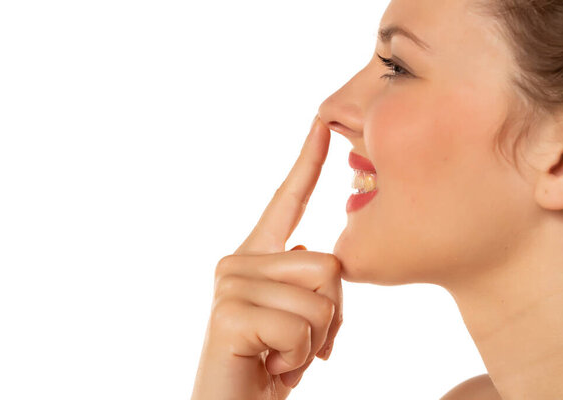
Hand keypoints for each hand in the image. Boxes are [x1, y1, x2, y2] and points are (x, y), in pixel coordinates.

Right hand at [191, 115, 342, 399]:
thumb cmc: (268, 363)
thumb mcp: (297, 318)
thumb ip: (304, 280)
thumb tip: (310, 248)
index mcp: (255, 257)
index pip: (286, 201)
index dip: (307, 164)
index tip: (321, 124)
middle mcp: (237, 260)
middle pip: (328, 265)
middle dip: (332, 316)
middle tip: (301, 344)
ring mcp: (230, 283)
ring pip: (321, 297)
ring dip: (314, 340)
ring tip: (281, 355)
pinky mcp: (229, 312)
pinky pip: (301, 327)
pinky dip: (298, 358)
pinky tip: (270, 366)